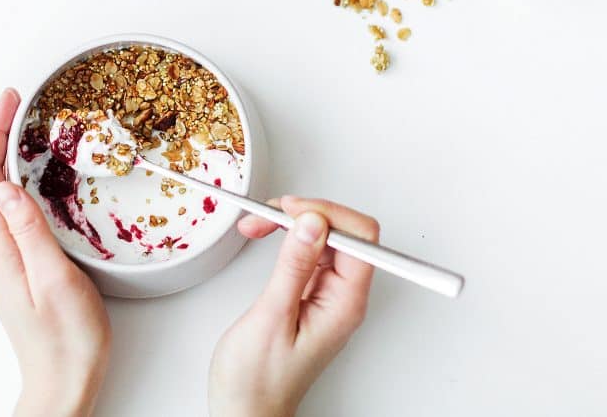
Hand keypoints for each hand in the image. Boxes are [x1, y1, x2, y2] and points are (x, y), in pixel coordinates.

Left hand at [0, 88, 110, 416]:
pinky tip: (27, 171)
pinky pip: (3, 207)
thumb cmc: (67, 339)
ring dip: (0, 153)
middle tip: (15, 101)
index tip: (9, 99)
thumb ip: (29, 230)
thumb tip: (5, 185)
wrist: (62, 381)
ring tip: (19, 124)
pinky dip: (11, 177)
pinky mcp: (12, 261)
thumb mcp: (56, 280)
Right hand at [209, 196, 378, 416]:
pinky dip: (286, 237)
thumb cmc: (257, 380)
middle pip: (344, 232)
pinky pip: (310, 251)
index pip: (361, 238)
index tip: (291, 211)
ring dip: (293, 222)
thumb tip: (312, 223)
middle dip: (306, 213)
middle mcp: (344, 296)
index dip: (327, 214)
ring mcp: (329, 294)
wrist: (245, 410)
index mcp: (345, 303)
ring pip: (324, 237)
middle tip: (268, 215)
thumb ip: (294, 267)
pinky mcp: (312, 293)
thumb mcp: (271, 317)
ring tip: (258, 224)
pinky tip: (266, 236)